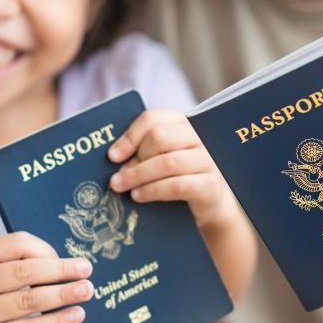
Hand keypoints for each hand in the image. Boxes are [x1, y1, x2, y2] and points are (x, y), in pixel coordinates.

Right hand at [0, 232, 93, 322]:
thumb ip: (20, 263)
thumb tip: (69, 264)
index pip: (17, 244)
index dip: (46, 249)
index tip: (69, 258)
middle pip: (25, 272)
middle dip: (60, 270)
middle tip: (87, 270)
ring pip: (29, 301)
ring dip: (62, 294)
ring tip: (86, 291)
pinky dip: (56, 321)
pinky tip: (76, 315)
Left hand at [107, 109, 235, 227]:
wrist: (210, 204)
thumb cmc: (180, 177)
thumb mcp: (162, 158)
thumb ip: (145, 151)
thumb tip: (115, 157)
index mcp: (184, 124)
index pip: (153, 118)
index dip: (130, 136)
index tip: (112, 156)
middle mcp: (198, 137)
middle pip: (160, 137)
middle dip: (134, 158)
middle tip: (116, 177)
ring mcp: (207, 160)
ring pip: (168, 162)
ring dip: (138, 176)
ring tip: (121, 187)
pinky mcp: (210, 185)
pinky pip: (177, 185)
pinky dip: (153, 190)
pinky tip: (139, 196)